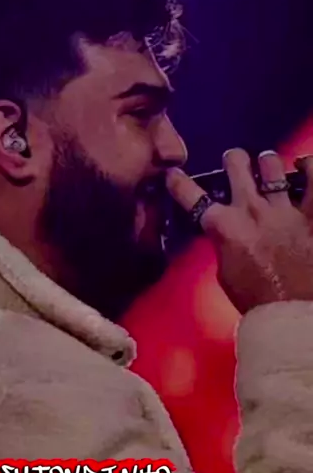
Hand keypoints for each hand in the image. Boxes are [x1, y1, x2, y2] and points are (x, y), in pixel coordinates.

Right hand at [165, 149, 312, 314]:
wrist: (292, 312)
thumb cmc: (256, 301)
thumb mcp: (226, 275)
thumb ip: (224, 247)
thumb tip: (225, 235)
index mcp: (224, 228)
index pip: (192, 196)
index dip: (179, 182)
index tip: (173, 174)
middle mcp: (251, 210)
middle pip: (236, 166)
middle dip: (234, 160)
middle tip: (235, 161)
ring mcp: (284, 209)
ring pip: (272, 166)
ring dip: (268, 162)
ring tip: (268, 162)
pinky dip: (309, 167)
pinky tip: (304, 164)